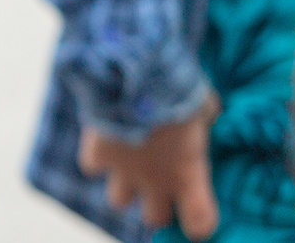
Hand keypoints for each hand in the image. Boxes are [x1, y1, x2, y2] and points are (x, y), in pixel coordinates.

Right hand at [79, 95, 219, 239]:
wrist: (131, 73)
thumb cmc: (176, 88)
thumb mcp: (202, 104)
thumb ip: (201, 121)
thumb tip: (201, 116)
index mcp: (189, 173)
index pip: (199, 222)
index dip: (199, 220)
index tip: (197, 210)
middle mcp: (156, 180)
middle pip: (156, 217)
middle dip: (158, 203)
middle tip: (160, 181)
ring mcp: (124, 170)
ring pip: (119, 200)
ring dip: (124, 185)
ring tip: (129, 164)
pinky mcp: (97, 153)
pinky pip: (92, 166)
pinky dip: (97, 156)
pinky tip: (105, 141)